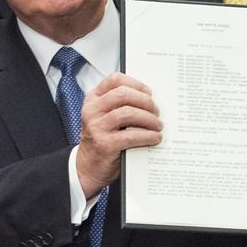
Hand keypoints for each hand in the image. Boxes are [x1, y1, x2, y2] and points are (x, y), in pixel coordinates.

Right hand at [74, 72, 162, 198]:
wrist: (88, 167)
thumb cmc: (101, 139)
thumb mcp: (104, 117)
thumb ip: (119, 105)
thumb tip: (150, 99)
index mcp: (93, 99)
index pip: (114, 80)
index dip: (135, 83)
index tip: (148, 92)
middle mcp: (92, 110)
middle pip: (123, 94)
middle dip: (145, 101)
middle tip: (156, 110)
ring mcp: (96, 127)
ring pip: (128, 113)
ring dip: (149, 119)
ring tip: (158, 125)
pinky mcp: (105, 144)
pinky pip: (131, 135)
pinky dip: (147, 136)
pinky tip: (154, 138)